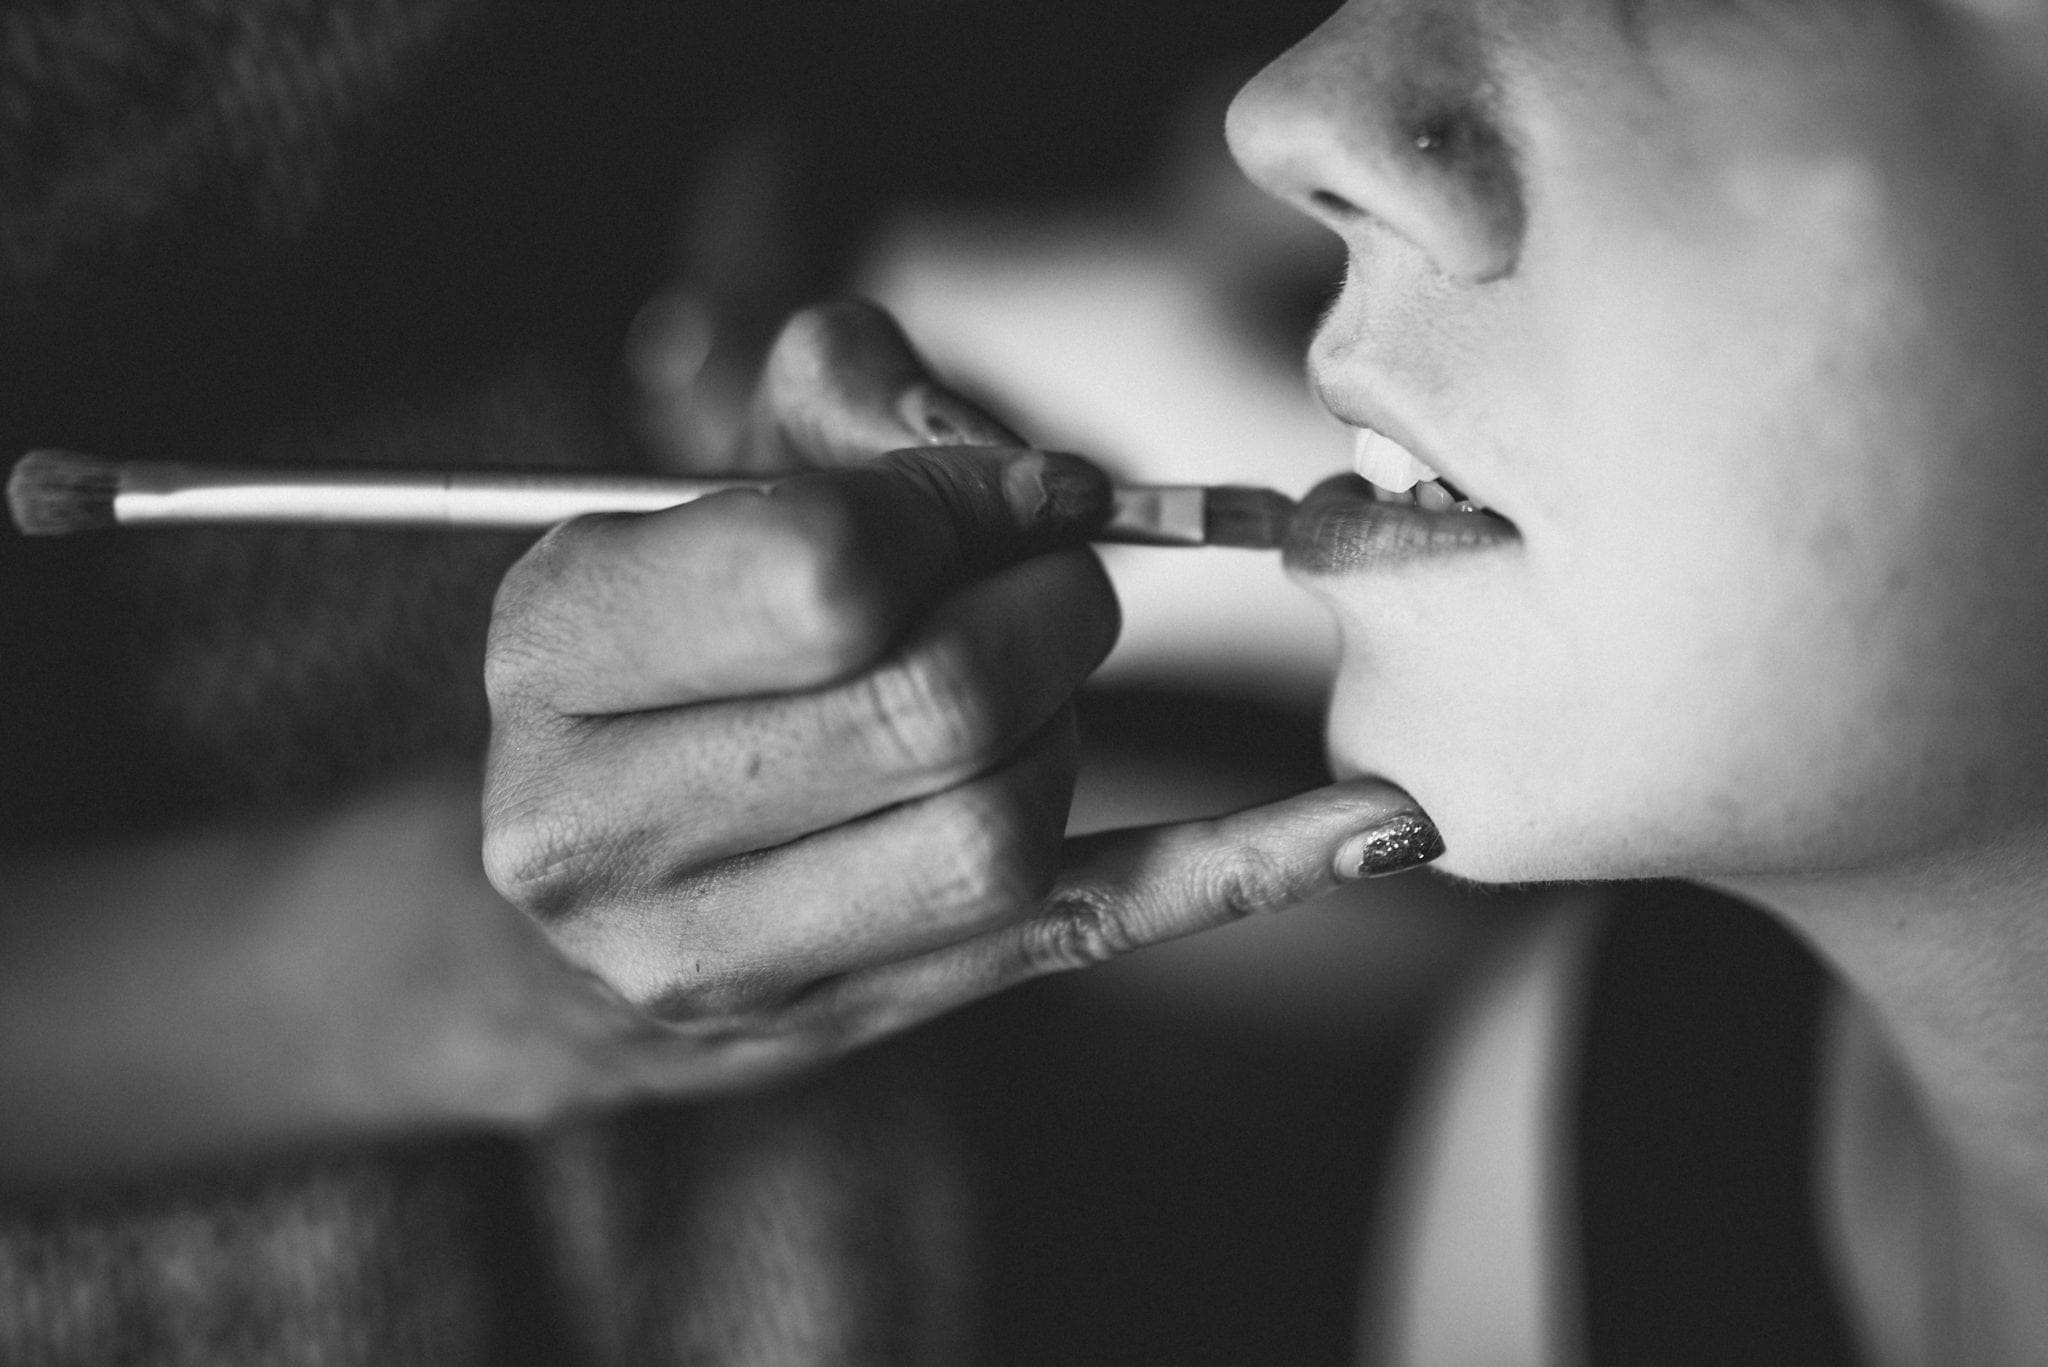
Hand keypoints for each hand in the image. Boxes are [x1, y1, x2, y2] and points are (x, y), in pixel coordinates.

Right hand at [483, 300, 1441, 1099]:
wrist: (578, 881)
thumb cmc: (670, 641)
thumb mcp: (712, 478)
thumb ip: (858, 396)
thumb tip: (1040, 472)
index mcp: (554, 644)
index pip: (825, 568)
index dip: (962, 508)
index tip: (1013, 491)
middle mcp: (600, 822)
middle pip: (938, 708)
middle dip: (1050, 613)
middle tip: (1055, 579)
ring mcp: (717, 956)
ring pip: (1004, 836)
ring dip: (1072, 726)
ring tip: (1031, 687)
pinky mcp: (844, 1019)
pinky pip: (1077, 937)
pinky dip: (1240, 871)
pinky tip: (1373, 826)